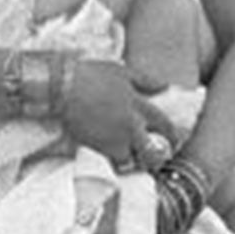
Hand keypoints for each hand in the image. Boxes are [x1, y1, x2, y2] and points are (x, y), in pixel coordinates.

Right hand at [60, 59, 178, 168]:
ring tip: (129, 159)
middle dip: (156, 159)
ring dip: (132, 161)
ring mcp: (113, 139)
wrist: (61, 87)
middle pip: (151, 151)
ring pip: (130, 161)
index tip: (174, 141)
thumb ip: (144, 80)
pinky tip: (110, 157)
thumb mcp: (121, 71)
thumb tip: (164, 85)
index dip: (172, 135)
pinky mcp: (96, 148)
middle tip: (154, 160)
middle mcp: (130, 126)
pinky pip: (110, 162)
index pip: (164, 124)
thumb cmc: (89, 75)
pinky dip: (112, 161)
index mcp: (139, 105)